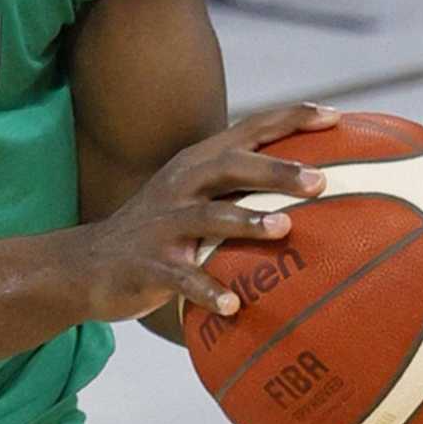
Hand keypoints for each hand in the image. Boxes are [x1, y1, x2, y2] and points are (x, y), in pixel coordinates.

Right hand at [74, 102, 338, 321]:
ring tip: (284, 228)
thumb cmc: (160, 232)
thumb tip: (317, 189)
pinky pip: (181, 278)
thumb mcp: (193, 199)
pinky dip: (206, 290)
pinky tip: (232, 306)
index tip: (336, 117)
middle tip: (321, 181)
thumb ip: (240, 188)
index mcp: (195, 166)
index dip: (290, 120)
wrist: (87, 264)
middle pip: (229, 166)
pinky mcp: (148, 265)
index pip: (248, 131)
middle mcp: (180, 187)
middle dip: (275, 170)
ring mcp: (162, 226)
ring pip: (207, 216)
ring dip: (245, 221)